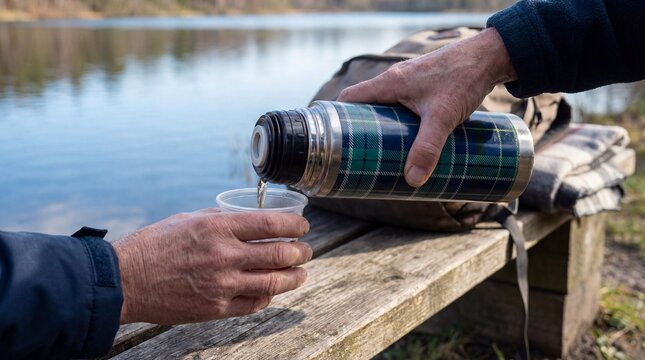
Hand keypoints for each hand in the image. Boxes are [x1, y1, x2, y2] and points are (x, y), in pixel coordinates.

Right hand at [113, 208, 311, 324]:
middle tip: (307, 250)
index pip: (271, 223)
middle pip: (280, 254)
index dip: (295, 224)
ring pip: (273, 282)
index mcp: (218, 228)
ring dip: (294, 277)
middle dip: (301, 252)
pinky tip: (273, 290)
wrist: (126, 279)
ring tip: (301, 273)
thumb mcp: (190, 219)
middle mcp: (224, 256)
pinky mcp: (216, 308)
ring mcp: (222, 285)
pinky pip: (254, 304)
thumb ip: (223, 220)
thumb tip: (252, 219)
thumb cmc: (156, 244)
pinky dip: (268, 296)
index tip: (303, 226)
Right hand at [338, 28, 516, 186]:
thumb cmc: (463, 78)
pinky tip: (410, 139)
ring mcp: (410, 83)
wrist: (490, 57)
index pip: (349, 99)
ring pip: (386, 107)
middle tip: (360, 157)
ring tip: (383, 154)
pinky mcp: (425, 86)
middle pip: (365, 106)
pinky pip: (402, 106)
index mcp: (389, 83)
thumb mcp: (443, 117)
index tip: (336, 142)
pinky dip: (400, 122)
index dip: (337, 119)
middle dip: (361, 131)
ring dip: (382, 127)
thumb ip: (428, 148)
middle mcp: (395, 80)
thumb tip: (413, 180)